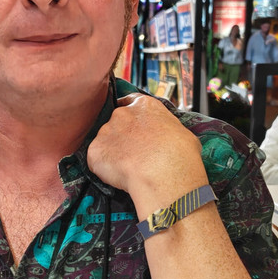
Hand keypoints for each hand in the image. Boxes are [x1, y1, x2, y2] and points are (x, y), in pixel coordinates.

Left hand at [87, 93, 207, 217]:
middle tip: (133, 155)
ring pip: (105, 142)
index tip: (131, 125)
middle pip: (116, 123)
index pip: (129, 101)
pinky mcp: (95, 151)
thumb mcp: (182, 133)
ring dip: (112, 153)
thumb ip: (167, 130)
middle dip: (121, 137)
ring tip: (128, 169)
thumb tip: (167, 138)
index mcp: (144, 106)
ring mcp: (106, 132)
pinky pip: (96, 160)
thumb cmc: (180, 155)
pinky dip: (104, 169)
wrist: (163, 174)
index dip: (129, 115)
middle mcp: (122, 114)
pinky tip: (119, 177)